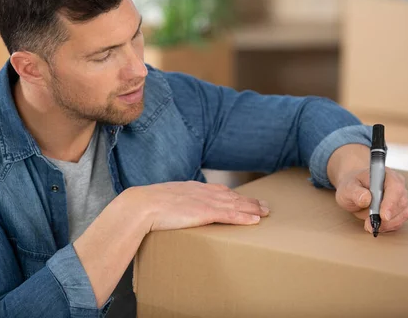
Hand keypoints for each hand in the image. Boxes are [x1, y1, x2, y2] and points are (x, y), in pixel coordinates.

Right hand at [127, 181, 269, 231]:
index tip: (243, 198)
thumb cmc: (144, 206)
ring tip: (266, 212)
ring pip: (235, 204)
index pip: (217, 190)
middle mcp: (201, 191)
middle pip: (231, 196)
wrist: (141, 206)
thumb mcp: (160, 201)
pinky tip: (255, 220)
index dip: (233, 195)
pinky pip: (230, 215)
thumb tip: (167, 213)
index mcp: (190, 188)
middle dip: (249, 201)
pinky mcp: (205, 212)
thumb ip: (169, 204)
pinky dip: (244, 217)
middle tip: (264, 206)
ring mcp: (204, 201)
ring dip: (252, 208)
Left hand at [334, 167, 407, 234]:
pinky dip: (389, 227)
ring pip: (403, 214)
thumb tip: (366, 198)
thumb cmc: (352, 186)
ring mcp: (401, 197)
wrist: (354, 191)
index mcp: (386, 175)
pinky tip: (377, 226)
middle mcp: (397, 185)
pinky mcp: (401, 209)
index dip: (391, 202)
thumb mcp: (347, 188)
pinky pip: (400, 221)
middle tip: (370, 225)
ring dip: (388, 224)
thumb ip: (355, 192)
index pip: (395, 187)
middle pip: (401, 203)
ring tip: (370, 226)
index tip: (383, 216)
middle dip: (387, 218)